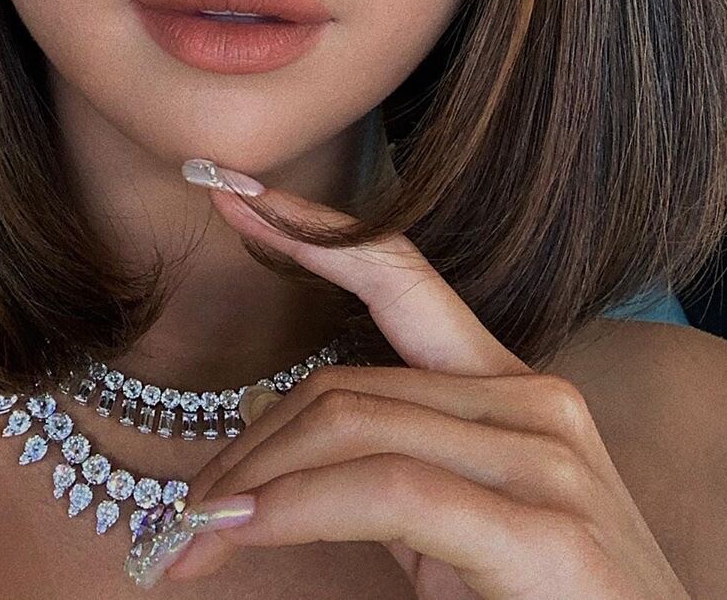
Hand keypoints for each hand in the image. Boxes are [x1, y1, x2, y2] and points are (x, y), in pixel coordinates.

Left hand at [159, 162, 687, 597]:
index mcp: (511, 389)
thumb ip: (389, 467)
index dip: (311, 228)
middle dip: (248, 441)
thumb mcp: (459, 529)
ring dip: (252, 481)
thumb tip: (278, 436)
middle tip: (181, 508)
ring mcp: (544, 455)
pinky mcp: (540, 525)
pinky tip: (241, 533)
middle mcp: (534, 400)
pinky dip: (294, 507)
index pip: (398, 275)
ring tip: (192, 536)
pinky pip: (383, 488)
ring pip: (350, 423)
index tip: (230, 189)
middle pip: (344, 383)